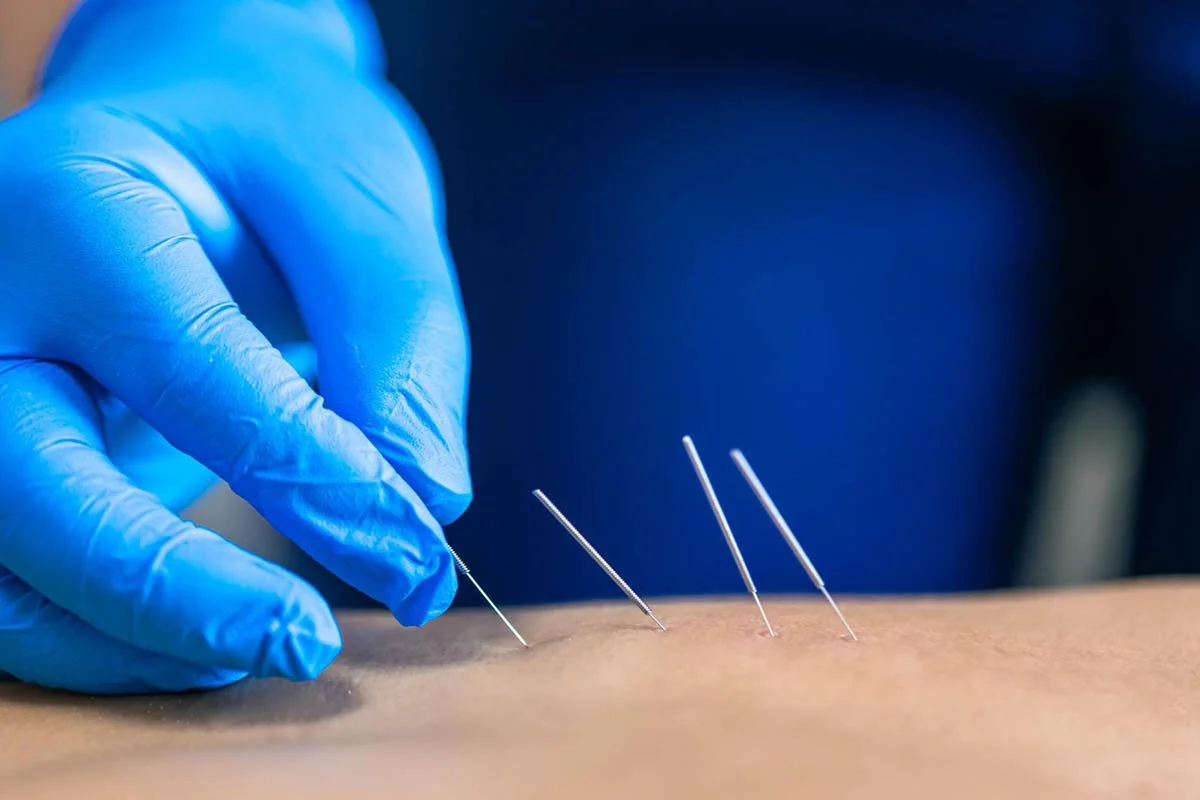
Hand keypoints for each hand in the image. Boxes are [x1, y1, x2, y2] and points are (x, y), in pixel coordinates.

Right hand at [0, 0, 470, 692]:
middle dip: (174, 590)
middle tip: (313, 642)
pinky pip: (17, 582)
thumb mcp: (354, 191)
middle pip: (27, 488)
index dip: (310, 472)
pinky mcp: (3, 451)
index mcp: (72, 204)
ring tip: (272, 646)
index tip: (417, 544)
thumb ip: (396, 334)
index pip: (184, 363)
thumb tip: (426, 502)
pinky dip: (107, 635)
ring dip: (131, 638)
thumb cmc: (273, 144)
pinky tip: (212, 639)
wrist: (180, 128)